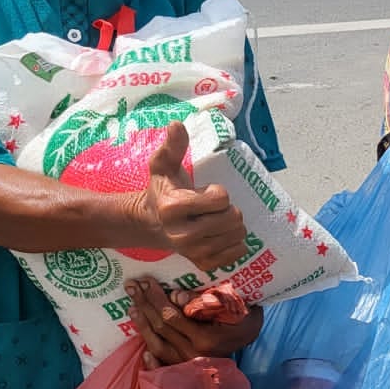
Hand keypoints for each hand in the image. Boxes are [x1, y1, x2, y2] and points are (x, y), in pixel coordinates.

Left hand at [125, 277, 262, 367]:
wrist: (252, 334)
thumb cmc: (242, 313)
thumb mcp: (230, 302)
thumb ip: (204, 300)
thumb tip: (176, 296)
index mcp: (205, 338)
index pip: (171, 316)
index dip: (155, 298)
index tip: (146, 281)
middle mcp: (194, 354)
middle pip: (161, 329)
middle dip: (144, 305)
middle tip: (132, 286)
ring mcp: (190, 364)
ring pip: (158, 345)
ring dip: (142, 325)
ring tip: (132, 306)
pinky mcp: (188, 369)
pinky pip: (164, 364)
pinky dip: (152, 358)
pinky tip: (143, 348)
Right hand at [134, 121, 246, 272]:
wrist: (150, 225)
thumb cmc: (162, 190)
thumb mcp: (163, 166)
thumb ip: (173, 146)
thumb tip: (176, 124)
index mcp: (173, 208)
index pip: (221, 199)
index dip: (218, 192)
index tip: (204, 192)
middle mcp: (183, 234)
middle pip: (233, 218)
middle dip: (228, 209)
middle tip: (211, 208)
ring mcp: (194, 252)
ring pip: (239, 235)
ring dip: (232, 224)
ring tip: (214, 220)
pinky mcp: (204, 265)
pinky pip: (239, 252)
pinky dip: (234, 242)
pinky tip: (218, 235)